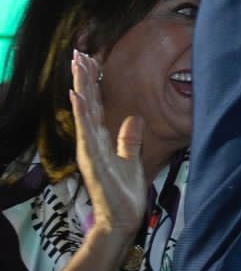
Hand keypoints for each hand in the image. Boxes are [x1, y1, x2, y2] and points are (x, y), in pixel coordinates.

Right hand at [67, 49, 144, 248]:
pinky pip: (85, 132)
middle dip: (83, 78)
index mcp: (101, 138)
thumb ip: (130, 139)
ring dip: (81, 88)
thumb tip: (134, 118)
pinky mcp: (92, 159)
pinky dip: (81, 113)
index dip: (93, 83)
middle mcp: (92, 140)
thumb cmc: (125, 191)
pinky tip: (77, 96)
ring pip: (84, 112)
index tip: (90, 59)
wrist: (123, 218)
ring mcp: (90, 149)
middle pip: (87, 103)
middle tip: (78, 53)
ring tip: (76, 65)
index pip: (96, 104)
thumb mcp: (132, 158)